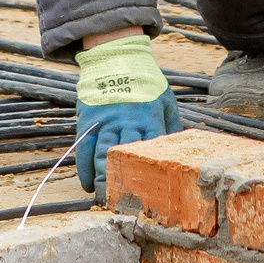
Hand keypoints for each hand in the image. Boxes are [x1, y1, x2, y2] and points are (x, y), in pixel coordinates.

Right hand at [74, 32, 181, 193]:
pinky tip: (87, 185)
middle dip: (123, 184)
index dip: (150, 175)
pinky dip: (84, 169)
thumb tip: (180, 153)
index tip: (150, 196)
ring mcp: (105, 121)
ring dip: (101, 181)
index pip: (151, 152)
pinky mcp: (88, 120)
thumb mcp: (166, 100)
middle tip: (122, 205)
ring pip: (101, 157)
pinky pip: (83, 149)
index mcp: (149, 118)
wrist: (115, 57)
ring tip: (103, 200)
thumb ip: (172, 127)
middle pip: (124, 158)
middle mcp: (127, 122)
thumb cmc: (145, 82)